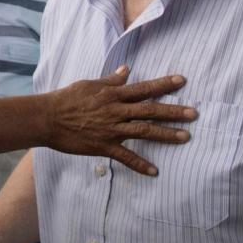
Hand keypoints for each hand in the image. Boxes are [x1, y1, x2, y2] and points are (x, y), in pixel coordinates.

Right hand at [42, 66, 195, 174]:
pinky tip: (155, 172)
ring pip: (143, 131)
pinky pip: (125, 156)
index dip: (164, 84)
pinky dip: (140, 164)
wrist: (48, 118)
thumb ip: (110, 81)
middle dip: (174, 111)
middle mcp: (116, 111)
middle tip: (194, 113)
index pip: (144, 88)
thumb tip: (126, 71)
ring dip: (166, 134)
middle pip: (150, 110)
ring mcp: (111, 129)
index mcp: (113, 95)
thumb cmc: (67, 98)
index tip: (182, 81)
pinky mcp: (103, 146)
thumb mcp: (89, 84)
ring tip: (186, 137)